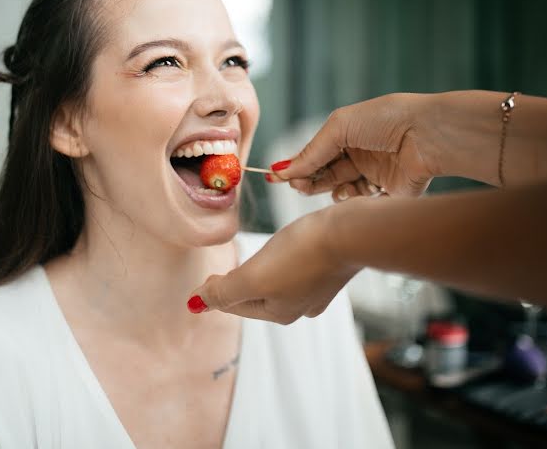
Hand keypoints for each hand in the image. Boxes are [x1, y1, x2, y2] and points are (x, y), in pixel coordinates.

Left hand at [188, 205, 360, 323]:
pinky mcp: (331, 268)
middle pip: (259, 297)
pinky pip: (299, 269)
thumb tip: (194, 305)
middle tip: (226, 273)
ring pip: (280, 283)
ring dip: (265, 274)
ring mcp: (319, 289)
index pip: (236, 305)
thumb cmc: (301, 254)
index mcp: (279, 313)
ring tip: (256, 263)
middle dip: (241, 286)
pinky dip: (287, 262)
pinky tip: (288, 253)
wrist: (351, 233)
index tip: (205, 281)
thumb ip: (223, 291)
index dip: (217, 292)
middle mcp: (301, 307)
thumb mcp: (253, 277)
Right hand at [273, 93, 439, 199]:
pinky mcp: (390, 194)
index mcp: (350, 134)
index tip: (276, 177)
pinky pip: (363, 204)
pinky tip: (353, 192)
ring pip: (341, 190)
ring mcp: (375, 175)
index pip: (316, 154)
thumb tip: (285, 170)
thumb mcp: (339, 127)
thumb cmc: (386, 120)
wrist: (427, 134)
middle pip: (325, 174)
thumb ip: (312, 151)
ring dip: (331, 190)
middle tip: (298, 186)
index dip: (297, 166)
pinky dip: (353, 201)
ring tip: (334, 187)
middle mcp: (361, 155)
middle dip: (309, 180)